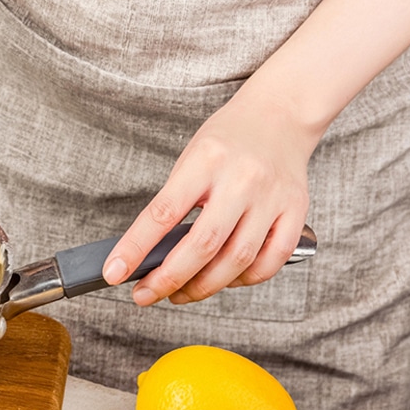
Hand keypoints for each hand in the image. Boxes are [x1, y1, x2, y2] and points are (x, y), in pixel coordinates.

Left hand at [102, 90, 317, 305]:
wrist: (281, 114)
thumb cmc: (228, 138)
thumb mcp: (190, 157)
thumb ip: (174, 202)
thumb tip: (149, 253)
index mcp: (205, 161)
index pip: (162, 213)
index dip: (135, 248)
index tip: (114, 273)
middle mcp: (241, 180)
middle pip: (203, 245)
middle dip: (168, 279)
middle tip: (144, 295)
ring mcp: (272, 198)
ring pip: (237, 260)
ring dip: (203, 287)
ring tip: (180, 293)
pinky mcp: (296, 212)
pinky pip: (270, 261)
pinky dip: (244, 280)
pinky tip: (224, 281)